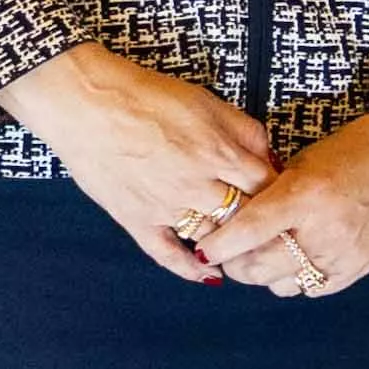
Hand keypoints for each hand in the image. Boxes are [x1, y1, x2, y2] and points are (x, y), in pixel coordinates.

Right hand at [0, 42, 275, 278]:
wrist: (86, 102)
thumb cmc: (144, 95)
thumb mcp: (206, 100)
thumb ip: (243, 129)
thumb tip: (270, 157)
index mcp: (219, 152)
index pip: (267, 185)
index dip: (278, 192)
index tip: (283, 197)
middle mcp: (198, 185)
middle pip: (245, 216)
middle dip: (261, 223)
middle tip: (272, 229)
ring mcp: (167, 207)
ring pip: (214, 238)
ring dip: (231, 245)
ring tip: (245, 247)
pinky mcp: (138, 220)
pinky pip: (168, 254)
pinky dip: (190, 268)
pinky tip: (207, 274)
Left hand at [190, 104, 368, 302]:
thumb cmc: (352, 152)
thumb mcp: (303, 164)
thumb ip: (270, 195)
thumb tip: (234, 223)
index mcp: (305, 195)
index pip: (249, 231)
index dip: (220, 246)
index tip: (204, 251)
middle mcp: (324, 230)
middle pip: (261, 267)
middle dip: (237, 265)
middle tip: (229, 256)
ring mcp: (343, 254)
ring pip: (282, 283)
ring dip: (265, 273)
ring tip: (263, 256)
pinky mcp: (358, 269)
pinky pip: (312, 287)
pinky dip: (296, 278)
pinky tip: (295, 260)